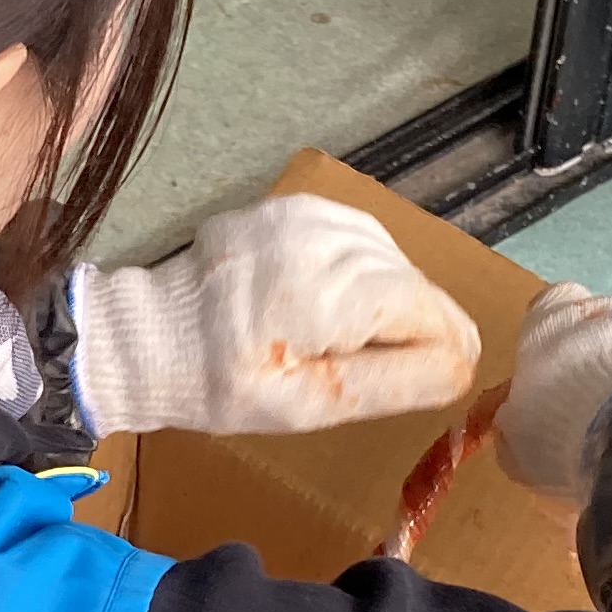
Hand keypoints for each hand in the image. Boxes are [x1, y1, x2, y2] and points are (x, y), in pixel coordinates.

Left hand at [69, 195, 481, 437]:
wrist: (147, 333)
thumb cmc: (222, 385)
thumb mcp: (310, 405)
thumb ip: (393, 382)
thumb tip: (463, 368)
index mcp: (330, 288)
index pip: (426, 306)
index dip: (447, 344)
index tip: (449, 375)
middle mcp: (324, 236)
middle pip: (410, 280)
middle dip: (413, 324)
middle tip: (387, 369)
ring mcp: (305, 213)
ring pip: (387, 255)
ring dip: (385, 297)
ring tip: (349, 339)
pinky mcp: (291, 206)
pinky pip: (356, 236)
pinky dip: (358, 270)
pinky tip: (332, 302)